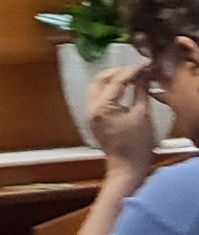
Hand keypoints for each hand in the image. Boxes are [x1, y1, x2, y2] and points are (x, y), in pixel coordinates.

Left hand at [86, 65, 155, 181]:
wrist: (127, 168)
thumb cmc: (136, 145)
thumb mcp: (142, 115)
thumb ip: (140, 91)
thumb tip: (143, 75)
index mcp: (102, 106)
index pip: (116, 81)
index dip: (132, 71)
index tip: (144, 66)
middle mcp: (90, 107)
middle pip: (100, 79)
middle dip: (117, 72)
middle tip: (135, 71)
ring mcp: (89, 112)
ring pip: (95, 86)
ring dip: (110, 79)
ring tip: (130, 78)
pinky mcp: (93, 117)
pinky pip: (96, 95)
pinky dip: (107, 88)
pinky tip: (122, 89)